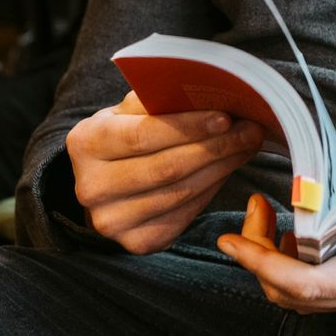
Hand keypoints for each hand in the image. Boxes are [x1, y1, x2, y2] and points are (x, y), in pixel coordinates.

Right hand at [66, 91, 265, 254]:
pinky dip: (212, 190)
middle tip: (250, 131)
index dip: (188, 127)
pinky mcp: (137, 242)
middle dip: (216, 147)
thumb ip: (158, 100)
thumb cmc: (123, 135)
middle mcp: (92, 187)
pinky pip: (185, 214)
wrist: (104, 182)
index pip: (143, 134)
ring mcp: (112, 220)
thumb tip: (210, 93)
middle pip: (167, 167)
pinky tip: (227, 170)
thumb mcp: (128, 111)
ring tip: (246, 146)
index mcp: (86, 143)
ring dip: (221, 168)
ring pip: (180, 193)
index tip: (225, 116)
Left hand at [217, 196, 335, 313]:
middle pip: (290, 294)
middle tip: (252, 209)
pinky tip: (303, 227)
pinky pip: (320, 283)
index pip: (303, 284)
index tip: (229, 240)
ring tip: (269, 212)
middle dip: (257, 257)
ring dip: (272, 258)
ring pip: (302, 291)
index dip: (260, 265)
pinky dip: (295, 258)